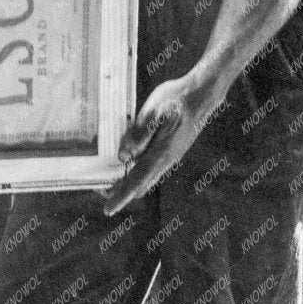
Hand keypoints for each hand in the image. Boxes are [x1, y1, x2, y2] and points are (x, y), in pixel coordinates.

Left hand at [103, 73, 212, 215]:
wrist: (201, 94)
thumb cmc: (177, 99)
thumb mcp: (155, 112)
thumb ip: (139, 135)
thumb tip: (124, 157)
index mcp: (161, 153)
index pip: (136, 181)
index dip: (121, 196)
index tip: (108, 209)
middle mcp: (166, 159)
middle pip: (139, 184)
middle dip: (121, 190)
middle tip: (101, 188)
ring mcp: (170, 156)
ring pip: (145, 176)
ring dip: (128, 180)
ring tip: (110, 179)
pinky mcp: (171, 149)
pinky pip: (151, 166)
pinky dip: (137, 169)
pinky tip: (129, 161)